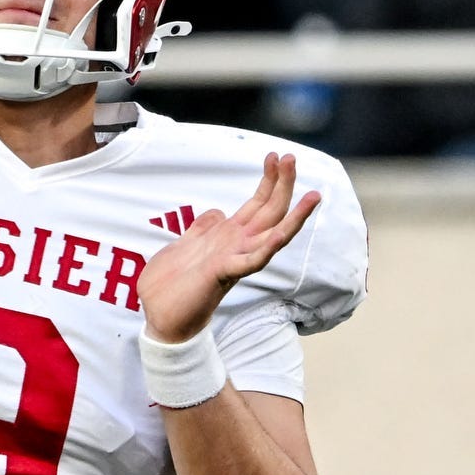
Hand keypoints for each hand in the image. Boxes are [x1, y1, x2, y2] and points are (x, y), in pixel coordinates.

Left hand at [138, 153, 319, 343]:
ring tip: (313, 194)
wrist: (161, 319)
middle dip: (282, 184)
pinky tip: (283, 232)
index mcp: (228, 236)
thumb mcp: (183, 246)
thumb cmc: (171, 287)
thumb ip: (201, 229)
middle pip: (269, 210)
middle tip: (291, 157)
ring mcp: (235, 259)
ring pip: (273, 233)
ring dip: (293, 214)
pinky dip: (269, 247)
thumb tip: (216, 212)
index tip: (273, 155)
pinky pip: (254, 260)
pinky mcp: (225, 273)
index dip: (267, 180)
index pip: (256, 204)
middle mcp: (237, 246)